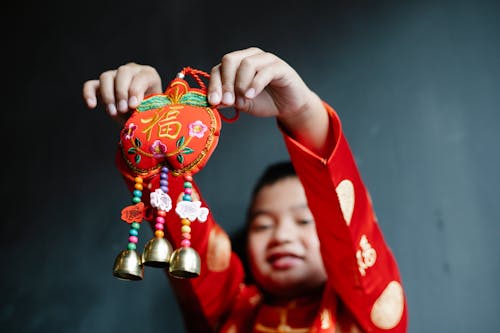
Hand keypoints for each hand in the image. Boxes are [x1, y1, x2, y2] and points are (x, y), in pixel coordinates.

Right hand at [82, 63, 161, 123]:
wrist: (141, 117)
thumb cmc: (149, 112)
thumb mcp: (151, 110)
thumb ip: (144, 107)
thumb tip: (133, 106)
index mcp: (148, 75)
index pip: (141, 76)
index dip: (136, 90)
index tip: (134, 105)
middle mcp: (131, 71)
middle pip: (122, 73)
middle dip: (122, 92)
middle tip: (123, 109)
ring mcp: (115, 76)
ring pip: (106, 77)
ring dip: (108, 95)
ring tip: (113, 112)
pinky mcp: (101, 85)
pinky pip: (90, 85)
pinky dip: (88, 94)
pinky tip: (91, 105)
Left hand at [208, 48, 329, 154]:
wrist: (289, 106)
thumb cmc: (266, 101)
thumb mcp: (243, 103)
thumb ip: (229, 101)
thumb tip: (213, 102)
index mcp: (237, 65)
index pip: (219, 69)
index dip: (214, 85)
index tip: (214, 102)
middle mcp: (250, 57)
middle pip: (230, 60)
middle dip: (226, 82)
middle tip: (227, 101)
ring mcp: (265, 59)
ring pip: (246, 63)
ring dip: (241, 84)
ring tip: (244, 99)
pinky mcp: (279, 67)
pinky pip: (265, 71)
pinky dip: (255, 84)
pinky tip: (252, 95)